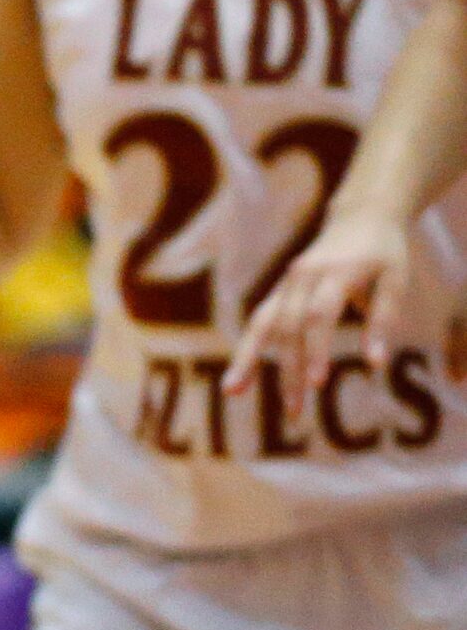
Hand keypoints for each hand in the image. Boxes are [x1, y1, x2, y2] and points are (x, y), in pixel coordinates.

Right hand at [229, 212, 453, 424]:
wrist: (359, 217)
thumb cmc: (383, 253)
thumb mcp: (396, 281)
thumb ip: (384, 320)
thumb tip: (375, 364)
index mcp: (333, 272)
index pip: (318, 316)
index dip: (317, 350)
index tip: (320, 385)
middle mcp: (301, 277)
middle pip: (287, 328)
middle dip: (289, 370)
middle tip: (295, 412)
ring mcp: (285, 284)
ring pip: (261, 324)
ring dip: (249, 360)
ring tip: (232, 393)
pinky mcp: (279, 293)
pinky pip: (259, 323)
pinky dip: (249, 351)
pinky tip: (240, 380)